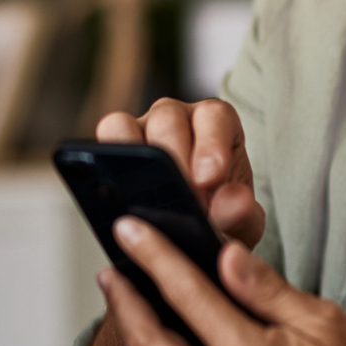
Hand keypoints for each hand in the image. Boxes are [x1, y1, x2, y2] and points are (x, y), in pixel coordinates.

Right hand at [97, 99, 264, 248]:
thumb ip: (240, 213)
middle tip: (178, 199)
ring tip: (144, 199)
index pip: (214, 118)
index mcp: (217, 123)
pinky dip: (106, 161)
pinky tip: (118, 196)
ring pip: (127, 124)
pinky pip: (105, 138)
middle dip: (172, 159)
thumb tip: (234, 203)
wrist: (198, 228)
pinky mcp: (116, 144)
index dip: (210, 145)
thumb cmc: (222, 214)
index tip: (209, 180)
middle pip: (168, 120)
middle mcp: (179, 117)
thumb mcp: (240, 220)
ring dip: (134, 158)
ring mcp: (143, 126)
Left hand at [99, 217, 345, 345]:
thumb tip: (225, 255)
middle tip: (112, 270)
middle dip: (122, 301)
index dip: (153, 256)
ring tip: (125, 305)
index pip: (185, 293)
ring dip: (131, 338)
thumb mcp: (321, 322)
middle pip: (147, 342)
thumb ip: (265, 289)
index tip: (131, 231)